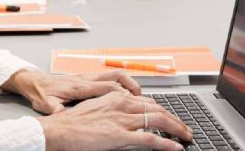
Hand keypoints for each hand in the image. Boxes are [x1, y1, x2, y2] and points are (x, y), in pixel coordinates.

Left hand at [3, 69, 140, 113]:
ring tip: (139, 96)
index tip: (136, 103)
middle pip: (116, 77)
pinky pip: (108, 77)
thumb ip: (57, 110)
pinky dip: (120, 83)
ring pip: (113, 75)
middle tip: (145, 100)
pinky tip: (124, 94)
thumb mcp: (46, 105)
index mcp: (79, 86)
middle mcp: (86, 78)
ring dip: (128, 83)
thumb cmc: (40, 93)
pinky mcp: (86, 78)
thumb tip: (63, 117)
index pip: (107, 87)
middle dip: (132, 87)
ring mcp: (87, 77)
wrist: (33, 81)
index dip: (123, 94)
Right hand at [38, 91, 192, 150]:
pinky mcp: (120, 136)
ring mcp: (122, 120)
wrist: (58, 130)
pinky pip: (150, 139)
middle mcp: (122, 105)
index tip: (170, 117)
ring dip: (177, 129)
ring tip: (186, 136)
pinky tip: (176, 147)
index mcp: (115, 98)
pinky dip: (166, 144)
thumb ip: (111, 111)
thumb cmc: (71, 123)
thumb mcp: (94, 110)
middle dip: (175, 119)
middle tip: (184, 128)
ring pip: (159, 121)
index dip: (162, 110)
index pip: (147, 101)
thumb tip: (121, 118)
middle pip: (157, 108)